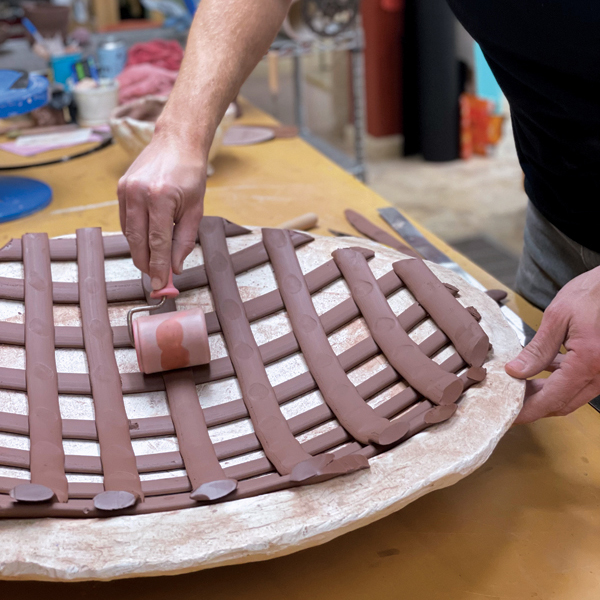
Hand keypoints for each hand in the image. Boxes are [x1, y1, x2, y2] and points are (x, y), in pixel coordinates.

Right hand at [118, 131, 205, 289]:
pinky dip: (135, 236)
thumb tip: (175, 268)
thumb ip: (184, 240)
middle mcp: (139, 193)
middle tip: (157, 279)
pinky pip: (126, 221)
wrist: (177, 142)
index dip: (159, 267)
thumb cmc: (191, 175)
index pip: (158, 243)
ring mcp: (126, 189)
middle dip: (147, 264)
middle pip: (138, 242)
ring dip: (141, 252)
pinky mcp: (120, 188)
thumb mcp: (196, 209)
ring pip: (129, 234)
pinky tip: (147, 242)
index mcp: (161, 197)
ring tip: (154, 263)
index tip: (161, 285)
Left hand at [505, 266, 599, 423]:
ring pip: (571, 396)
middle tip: (507, 401)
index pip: (552, 398)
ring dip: (545, 394)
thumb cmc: (592, 293)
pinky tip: (541, 371)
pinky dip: (558, 382)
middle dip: (534, 406)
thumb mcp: (558, 317)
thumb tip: (515, 371)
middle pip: (562, 403)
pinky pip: (579, 383)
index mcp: (588, 362)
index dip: (528, 411)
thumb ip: (537, 349)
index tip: (508, 417)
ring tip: (518, 386)